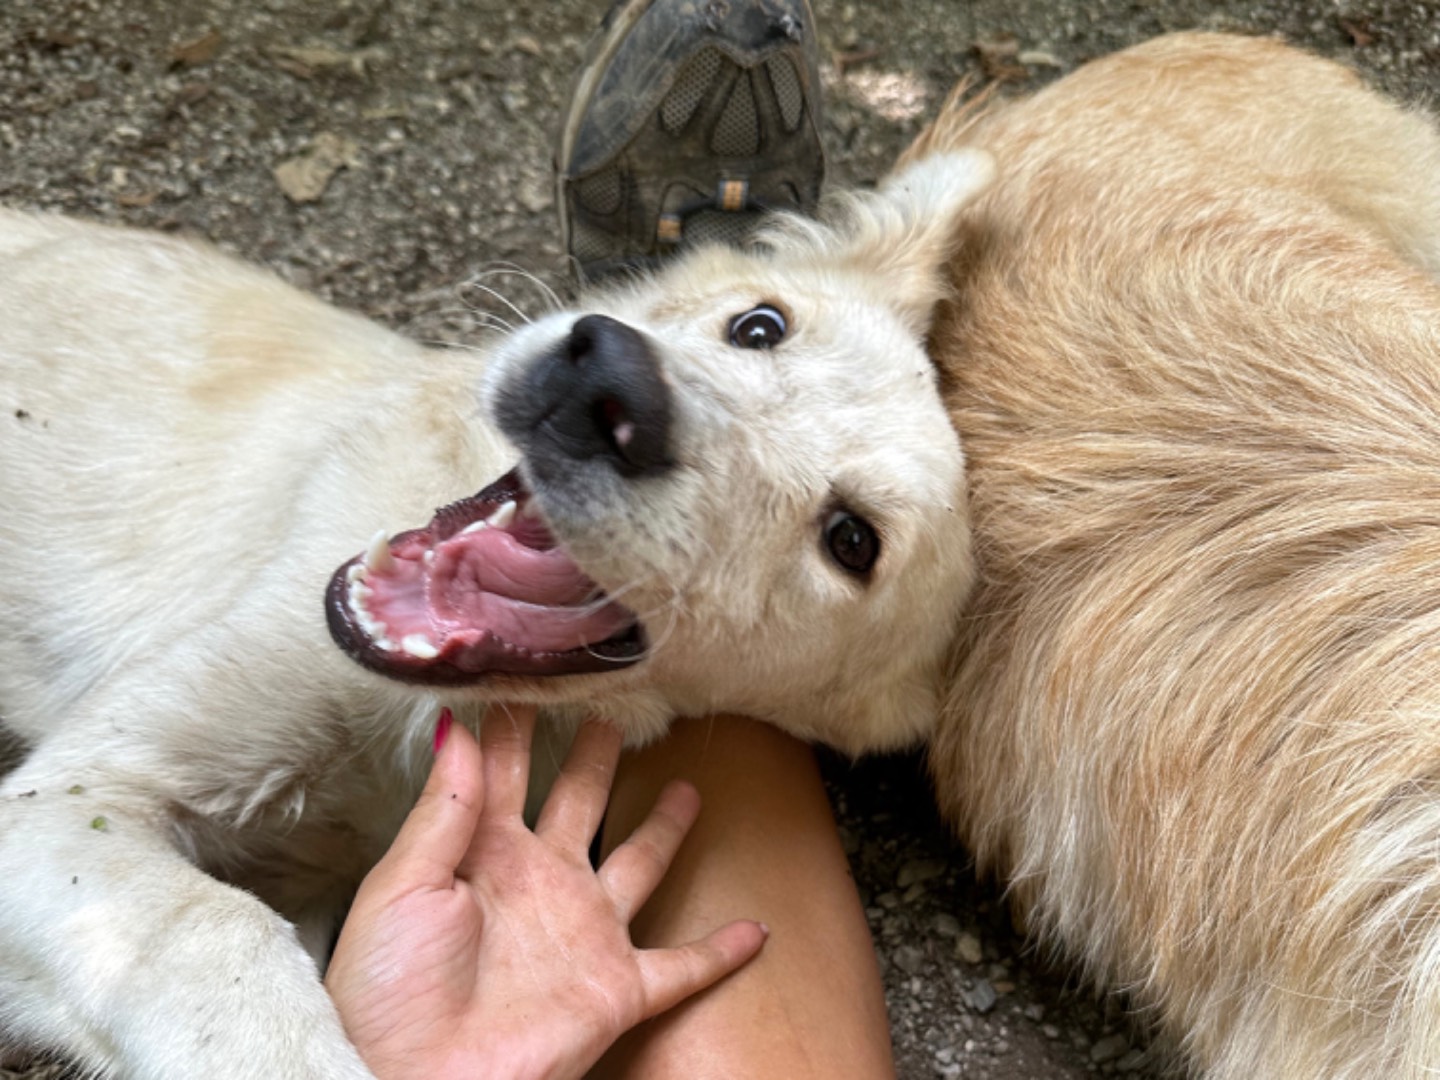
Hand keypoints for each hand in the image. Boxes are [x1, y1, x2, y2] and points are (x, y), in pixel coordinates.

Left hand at [325, 704, 766, 1079]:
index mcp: (482, 855)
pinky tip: (754, 931)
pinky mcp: (616, 987)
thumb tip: (457, 729)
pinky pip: (681, 967)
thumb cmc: (389, 994)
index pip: (504, 772)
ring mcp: (583, 933)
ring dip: (662, 828)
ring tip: (684, 787)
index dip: (517, 727)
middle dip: (593, 756)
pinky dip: (720, 951)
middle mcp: (539, 884)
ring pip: (637, 864)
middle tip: (610, 712)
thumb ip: (442, 810)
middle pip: (577, 801)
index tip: (532, 678)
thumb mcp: (399, 886)